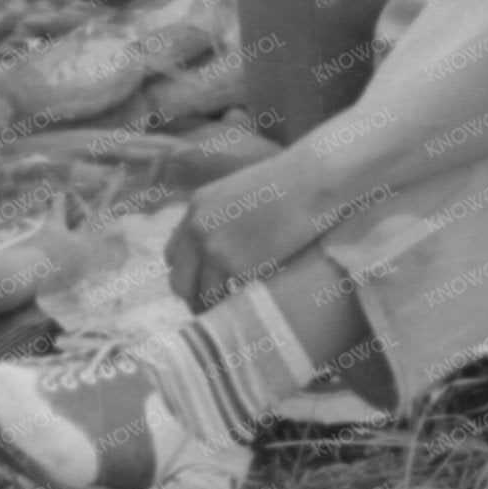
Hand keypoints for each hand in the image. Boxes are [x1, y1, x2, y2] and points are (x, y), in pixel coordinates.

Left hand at [169, 151, 335, 305]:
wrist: (314, 180)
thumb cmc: (290, 182)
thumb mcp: (240, 191)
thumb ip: (221, 217)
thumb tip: (221, 245)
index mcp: (197, 208)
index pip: (173, 255)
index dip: (189, 273)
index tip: (204, 283)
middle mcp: (199, 229)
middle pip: (180, 283)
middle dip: (196, 298)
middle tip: (217, 306)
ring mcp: (217, 250)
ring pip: (204, 296)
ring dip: (221, 305)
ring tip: (241, 308)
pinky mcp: (240, 266)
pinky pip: (231, 298)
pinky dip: (242, 303)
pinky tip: (257, 301)